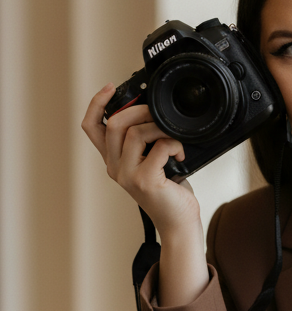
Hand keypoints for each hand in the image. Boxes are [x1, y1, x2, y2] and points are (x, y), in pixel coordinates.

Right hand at [82, 84, 200, 236]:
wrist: (178, 222)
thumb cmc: (168, 192)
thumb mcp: (151, 162)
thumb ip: (144, 142)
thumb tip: (151, 112)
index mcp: (112, 160)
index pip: (91, 127)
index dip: (96, 103)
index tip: (110, 87)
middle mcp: (115, 168)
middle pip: (113, 123)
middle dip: (138, 109)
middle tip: (157, 112)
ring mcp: (127, 175)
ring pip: (135, 133)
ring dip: (159, 127)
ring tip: (173, 136)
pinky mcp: (145, 181)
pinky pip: (158, 147)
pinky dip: (173, 143)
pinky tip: (180, 153)